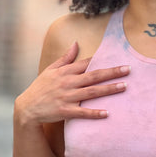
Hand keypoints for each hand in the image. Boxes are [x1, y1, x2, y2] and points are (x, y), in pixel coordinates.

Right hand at [15, 42, 129, 124]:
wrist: (27, 108)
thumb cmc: (40, 88)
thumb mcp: (50, 70)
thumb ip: (65, 58)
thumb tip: (76, 43)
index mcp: (65, 72)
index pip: (86, 63)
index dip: (102, 59)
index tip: (118, 56)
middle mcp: (67, 83)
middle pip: (93, 76)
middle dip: (111, 72)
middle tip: (128, 69)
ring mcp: (67, 97)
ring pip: (91, 92)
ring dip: (108, 89)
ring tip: (124, 87)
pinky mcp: (65, 111)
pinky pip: (82, 112)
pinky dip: (94, 113)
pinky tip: (107, 113)